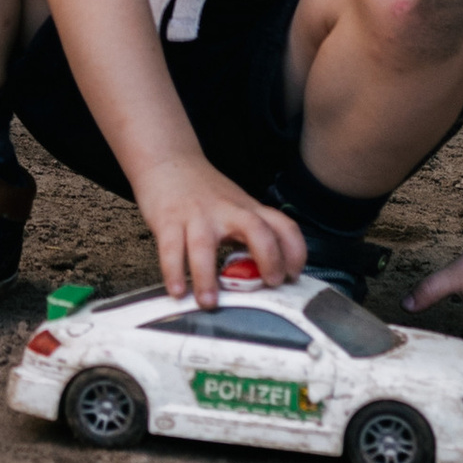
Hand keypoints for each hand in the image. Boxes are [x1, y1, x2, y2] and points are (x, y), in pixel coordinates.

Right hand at [133, 172, 306, 304]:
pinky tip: (178, 291)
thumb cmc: (202, 190)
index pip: (283, 226)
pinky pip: (171, 249)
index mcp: (246, 209)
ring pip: (204, 245)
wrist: (167, 159)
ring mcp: (197, 214)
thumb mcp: (234, 206)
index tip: (293, 276)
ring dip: (207, 277)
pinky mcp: (168, 219)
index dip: (295, 252)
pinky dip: (174, 272)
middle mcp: (226, 210)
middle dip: (268, 258)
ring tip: (209, 302)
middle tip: (270, 284)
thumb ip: (248, 236)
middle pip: (256, 230)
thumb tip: (261, 277)